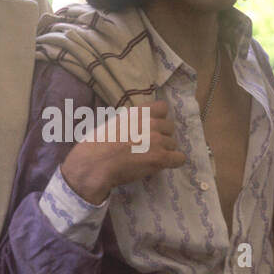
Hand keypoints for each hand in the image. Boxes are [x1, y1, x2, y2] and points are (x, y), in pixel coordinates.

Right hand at [59, 99, 185, 204]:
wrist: (94, 164)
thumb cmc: (96, 145)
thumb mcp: (113, 122)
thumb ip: (130, 121)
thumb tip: (138, 126)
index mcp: (138, 112)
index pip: (163, 107)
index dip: (159, 119)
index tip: (152, 128)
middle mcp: (151, 123)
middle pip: (170, 128)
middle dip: (162, 136)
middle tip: (149, 146)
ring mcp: (157, 140)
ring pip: (173, 144)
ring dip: (165, 151)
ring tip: (150, 158)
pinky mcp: (161, 158)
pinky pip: (179, 159)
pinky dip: (173, 162)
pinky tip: (162, 165)